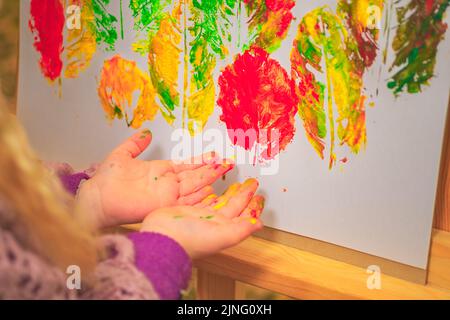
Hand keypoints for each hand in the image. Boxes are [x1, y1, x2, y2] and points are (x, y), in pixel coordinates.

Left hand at [77, 130, 232, 227]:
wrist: (98, 197)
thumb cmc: (107, 180)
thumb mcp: (122, 154)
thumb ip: (135, 144)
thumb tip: (145, 132)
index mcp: (160, 171)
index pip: (186, 164)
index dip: (201, 159)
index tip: (215, 154)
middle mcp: (167, 183)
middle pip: (195, 174)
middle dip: (212, 167)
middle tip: (228, 161)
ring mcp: (167, 194)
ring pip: (194, 185)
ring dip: (209, 178)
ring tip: (224, 170)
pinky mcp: (164, 204)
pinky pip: (186, 200)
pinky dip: (199, 197)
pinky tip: (211, 191)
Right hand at [140, 179, 264, 258]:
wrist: (161, 237)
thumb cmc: (189, 240)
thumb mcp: (221, 235)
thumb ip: (241, 229)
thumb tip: (260, 225)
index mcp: (224, 230)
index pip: (244, 216)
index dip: (253, 207)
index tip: (261, 197)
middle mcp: (213, 224)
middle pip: (234, 207)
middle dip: (243, 195)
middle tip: (251, 184)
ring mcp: (200, 216)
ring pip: (220, 201)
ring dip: (229, 192)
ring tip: (236, 182)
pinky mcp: (186, 209)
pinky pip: (203, 199)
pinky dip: (210, 193)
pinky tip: (212, 188)